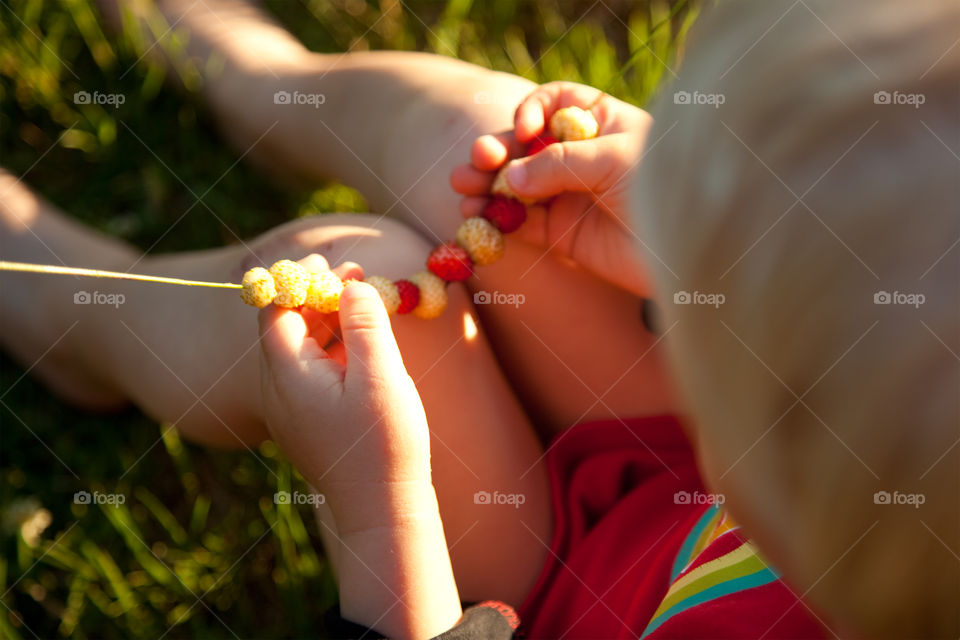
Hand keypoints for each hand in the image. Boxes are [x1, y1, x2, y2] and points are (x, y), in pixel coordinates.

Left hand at [257, 254, 432, 531]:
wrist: (381, 510)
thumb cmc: (383, 444)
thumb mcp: (381, 377)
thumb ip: (364, 324)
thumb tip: (351, 283)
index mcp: (287, 375)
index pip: (275, 309)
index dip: (299, 279)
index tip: (334, 264)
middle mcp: (278, 390)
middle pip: (285, 325)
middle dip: (317, 295)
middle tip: (357, 275)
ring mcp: (290, 408)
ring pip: (299, 347)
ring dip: (327, 319)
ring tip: (365, 302)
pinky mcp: (307, 420)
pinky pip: (311, 370)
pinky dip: (332, 346)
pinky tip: (363, 342)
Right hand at [450, 81, 655, 296]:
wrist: (688, 253)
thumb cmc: (662, 190)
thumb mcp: (614, 161)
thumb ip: (560, 165)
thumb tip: (511, 178)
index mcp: (602, 123)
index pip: (556, 103)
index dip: (532, 110)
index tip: (524, 129)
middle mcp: (582, 157)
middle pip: (527, 146)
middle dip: (498, 152)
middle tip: (477, 163)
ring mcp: (570, 196)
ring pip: (518, 187)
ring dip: (488, 187)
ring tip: (463, 189)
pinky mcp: (564, 235)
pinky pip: (523, 224)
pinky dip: (499, 221)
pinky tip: (477, 216)